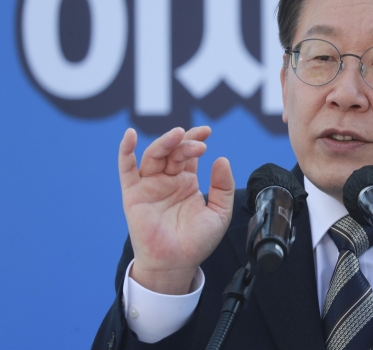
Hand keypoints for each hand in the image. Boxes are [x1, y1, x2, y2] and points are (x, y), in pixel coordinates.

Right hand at [118, 127, 234, 294]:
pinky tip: (129, 136)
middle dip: (186, 143)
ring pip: (154, 156)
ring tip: (178, 135)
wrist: (177, 264)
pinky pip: (126, 170)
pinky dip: (125, 151)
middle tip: (200, 143)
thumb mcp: (219, 213)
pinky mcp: (133, 195)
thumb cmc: (196, 242)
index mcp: (186, 182)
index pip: (188, 153)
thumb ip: (223, 187)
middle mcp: (167, 180)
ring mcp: (149, 185)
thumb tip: (221, 159)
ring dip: (165, 142)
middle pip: (173, 152)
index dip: (195, 139)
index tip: (207, 131)